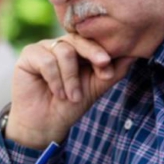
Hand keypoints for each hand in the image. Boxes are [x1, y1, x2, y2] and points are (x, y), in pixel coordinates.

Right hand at [6, 34, 136, 148]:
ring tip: (72, 97)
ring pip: (64, 51)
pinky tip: (58, 93)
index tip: (107, 68)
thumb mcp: (95, 88)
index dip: (101, 51)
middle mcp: (60, 44)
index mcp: (77, 49)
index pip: (91, 40)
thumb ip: (113, 71)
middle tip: (103, 66)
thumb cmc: (70, 105)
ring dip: (70, 78)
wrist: (46, 124)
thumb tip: (134, 54)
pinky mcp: (28, 55)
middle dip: (92, 53)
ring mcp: (44, 48)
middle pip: (78, 39)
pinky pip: (46, 60)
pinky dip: (55, 79)